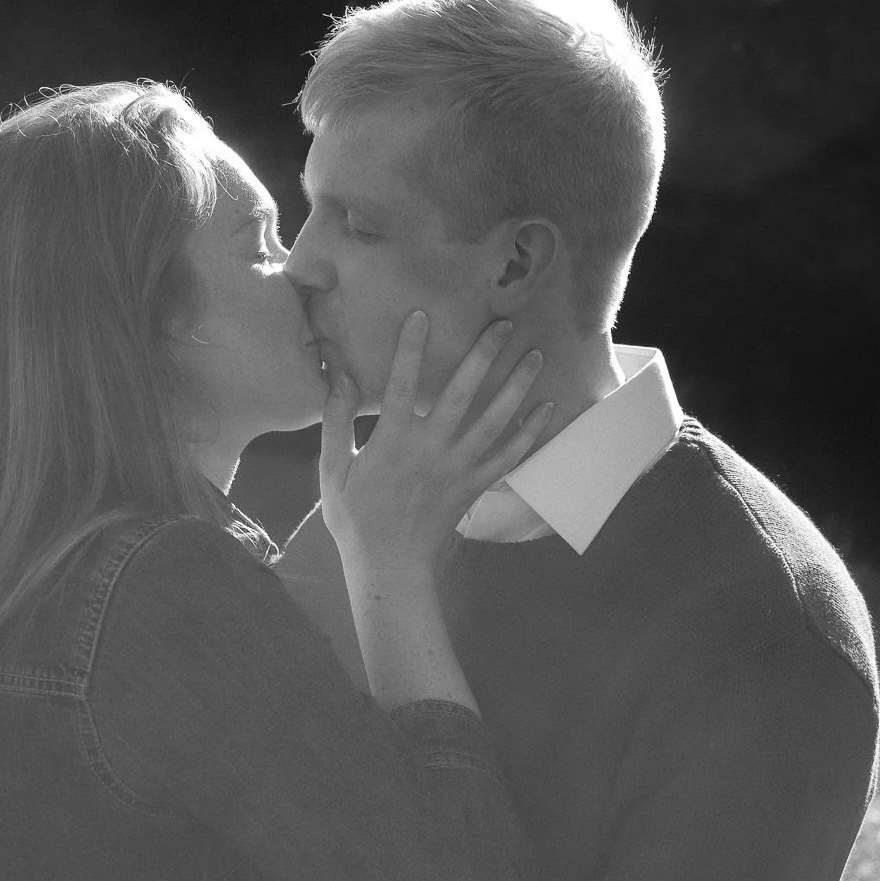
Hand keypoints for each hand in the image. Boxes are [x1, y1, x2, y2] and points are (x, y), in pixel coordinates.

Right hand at [320, 312, 551, 567]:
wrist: (389, 565)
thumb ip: (337, 421)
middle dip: (483, 356)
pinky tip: (545, 409)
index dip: (411, 349)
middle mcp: (431, 449)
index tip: (422, 315)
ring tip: (535, 356)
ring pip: (494, 421)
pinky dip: (529, 433)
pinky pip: (509, 456)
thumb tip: (340, 376)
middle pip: (462, 394)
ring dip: (516, 387)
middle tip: (504, 324)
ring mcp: (459, 468)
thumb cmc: (356, 518)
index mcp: (393, 441)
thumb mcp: (333, 470)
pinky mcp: (475, 486)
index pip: (402, 384)